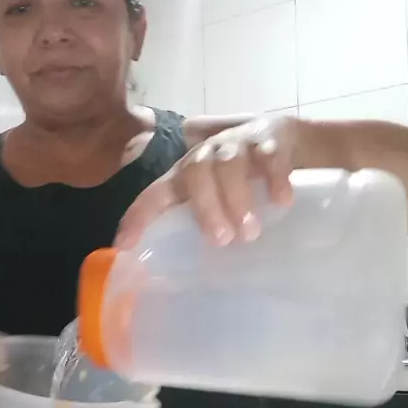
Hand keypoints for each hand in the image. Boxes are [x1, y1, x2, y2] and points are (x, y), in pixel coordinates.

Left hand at [116, 114, 297, 249]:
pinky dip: (274, 179)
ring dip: (237, 198)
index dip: (139, 216)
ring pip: (229, 164)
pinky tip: (281, 201)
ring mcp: (239, 144)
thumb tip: (184, 269)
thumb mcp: (217, 196)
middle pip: (195, 172)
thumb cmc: (241, 177)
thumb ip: (200, 221)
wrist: (283, 139)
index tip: (125, 244)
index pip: (156, 193)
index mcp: (186, 174)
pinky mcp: (271, 140)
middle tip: (221, 240)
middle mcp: (207, 154)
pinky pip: (269, 157)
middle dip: (205, 206)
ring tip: (250, 231)